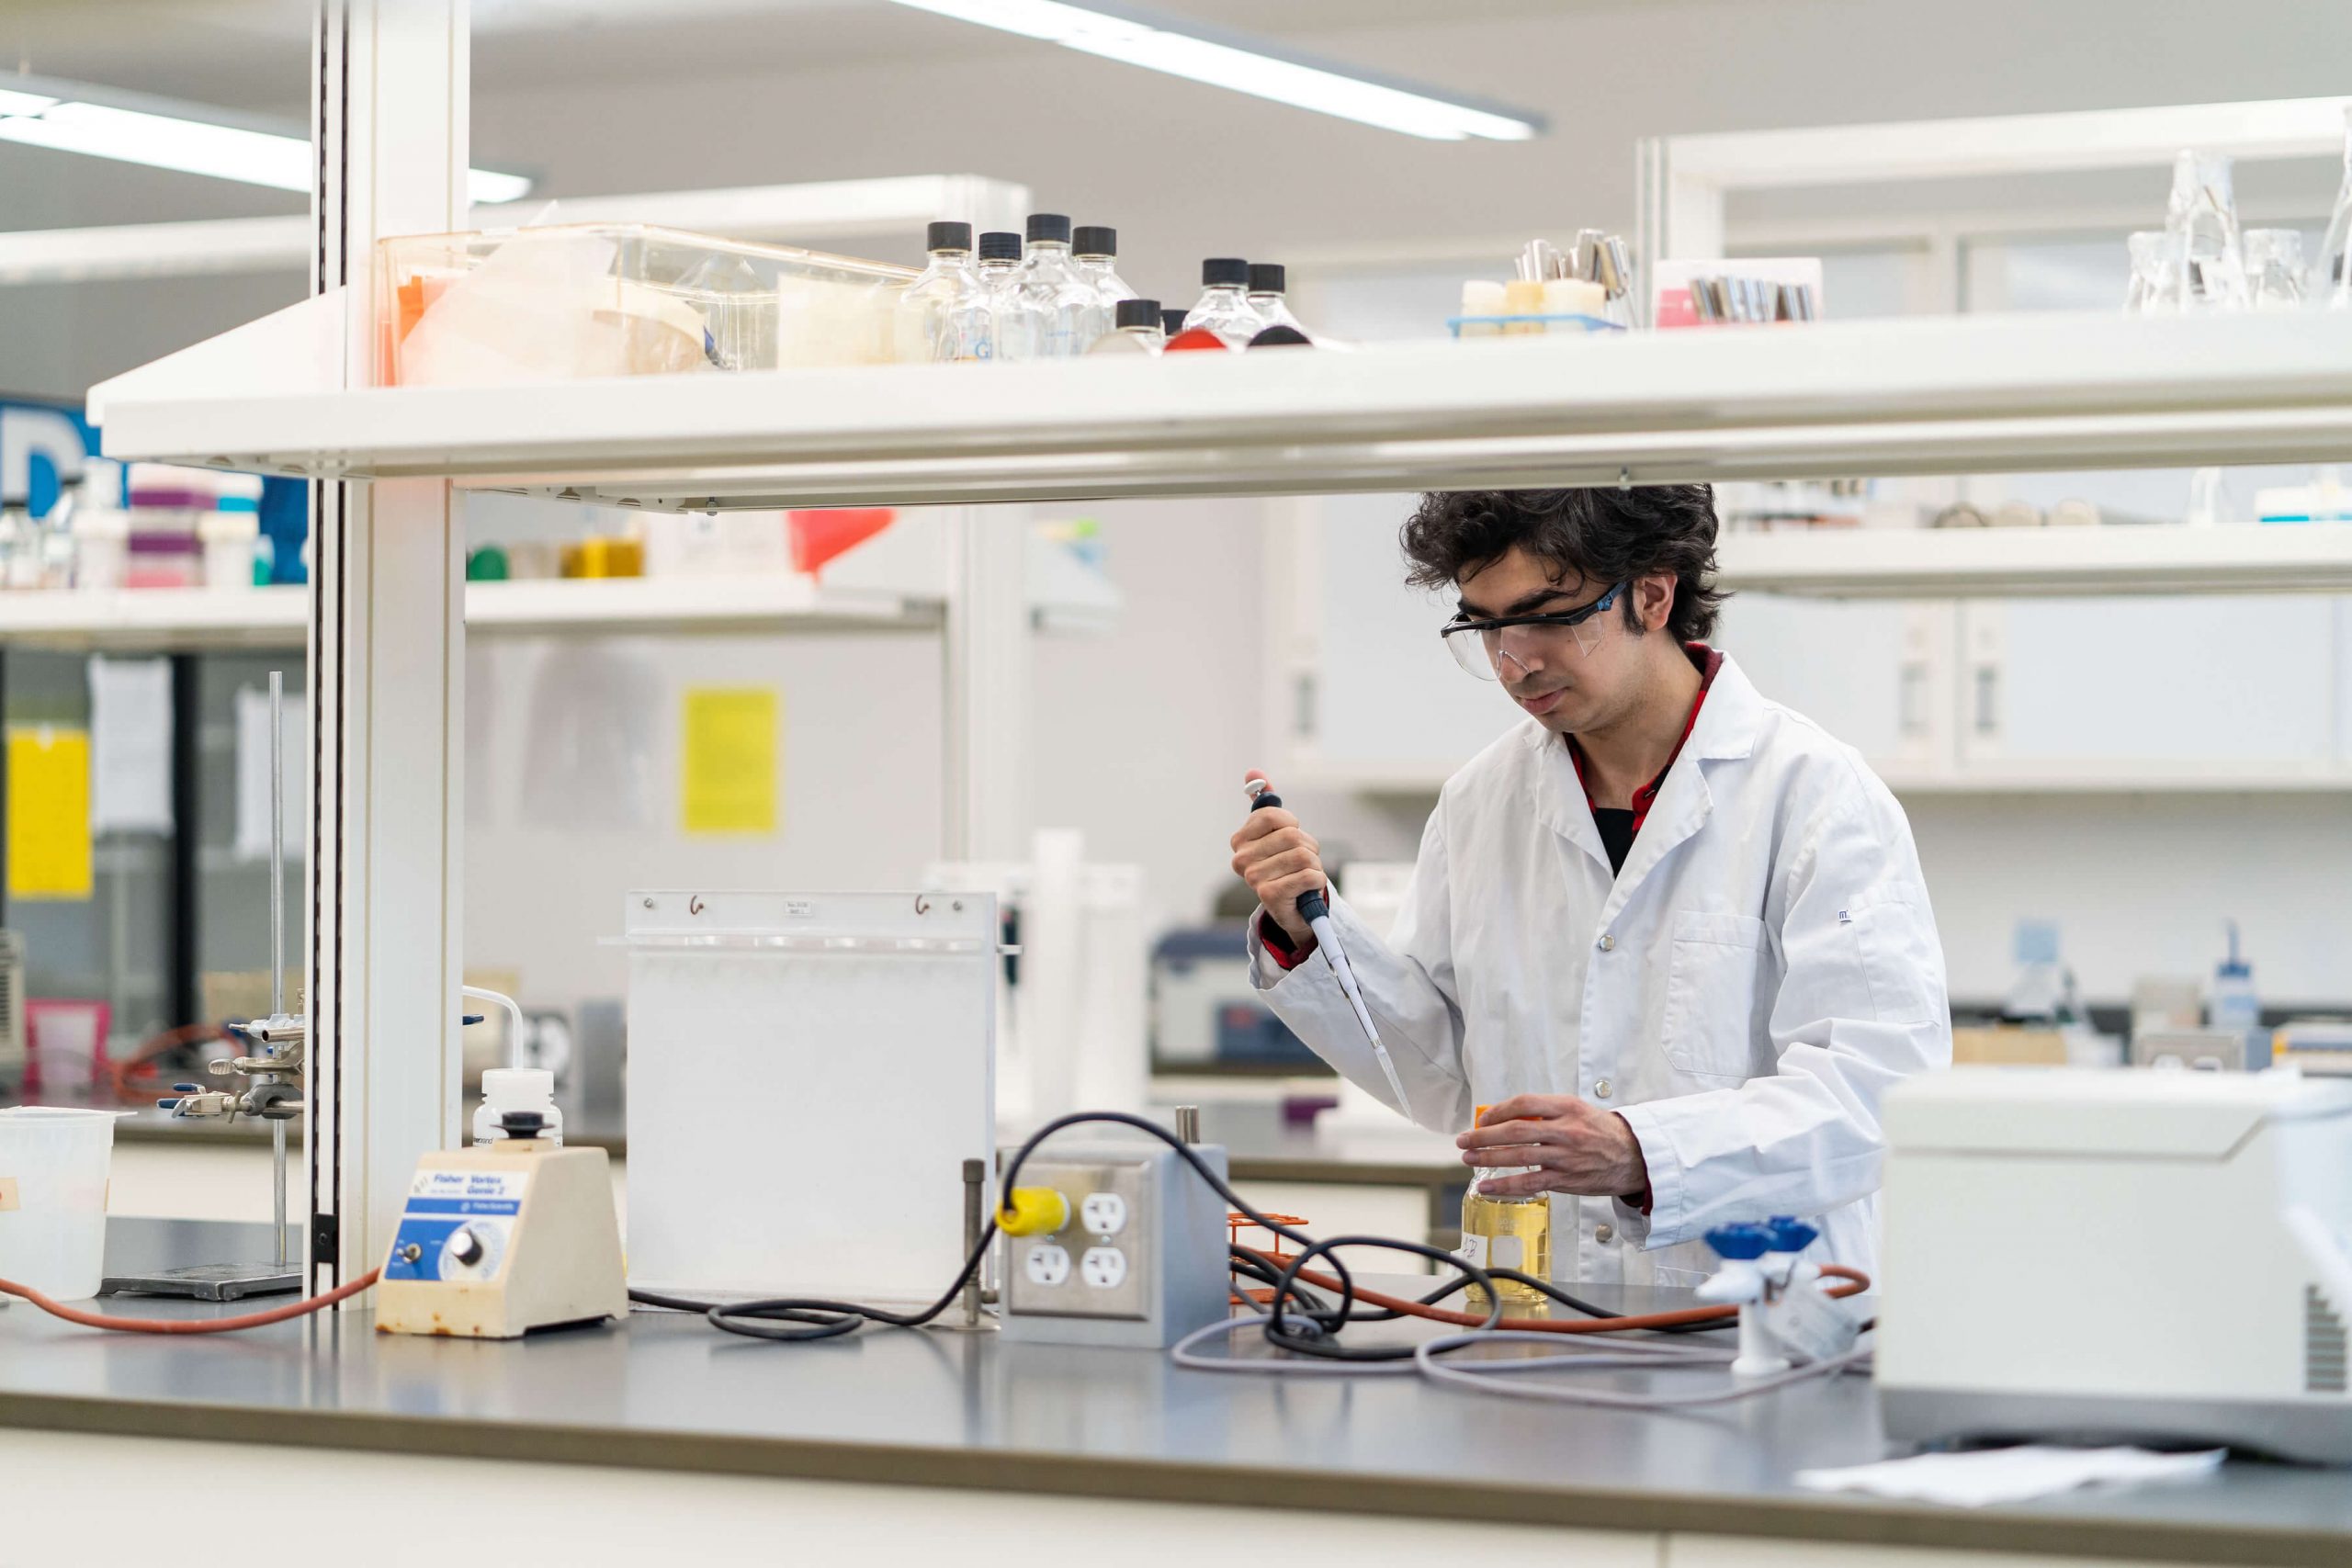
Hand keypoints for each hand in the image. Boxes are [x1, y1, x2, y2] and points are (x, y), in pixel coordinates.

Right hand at [1228, 769, 1324, 947]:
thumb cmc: (1284, 867)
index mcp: (1240, 841)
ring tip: (1304, 876)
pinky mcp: (1270, 896)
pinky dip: (1317, 881)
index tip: (1289, 837)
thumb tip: (1253, 772)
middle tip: (1301, 862)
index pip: (1274, 816)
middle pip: (1293, 836)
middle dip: (1308, 848)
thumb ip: (1265, 801)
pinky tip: (1308, 889)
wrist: (1292, 909)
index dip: (1292, 825)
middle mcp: (1241, 859)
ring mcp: (1254, 879)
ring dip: (1315, 866)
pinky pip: (1310, 876)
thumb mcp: (1276, 833)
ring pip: (1304, 856)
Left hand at [1456, 1094, 1649, 1200]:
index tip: (1482, 1118)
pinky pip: (1529, 1183)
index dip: (1498, 1111)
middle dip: (1484, 1136)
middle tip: (1464, 1139)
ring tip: (1468, 1159)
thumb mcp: (1577, 1110)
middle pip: (1515, 1131)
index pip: (1524, 1104)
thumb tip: (1506, 1118)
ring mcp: (1565, 1157)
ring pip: (1519, 1157)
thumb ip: (1546, 1113)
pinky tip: (1486, 1186)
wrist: (1634, 1157)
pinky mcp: (1565, 1180)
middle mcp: (1565, 1131)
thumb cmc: (1602, 1132)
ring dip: (1488, 1158)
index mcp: (1567, 1108)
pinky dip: (1504, 1185)